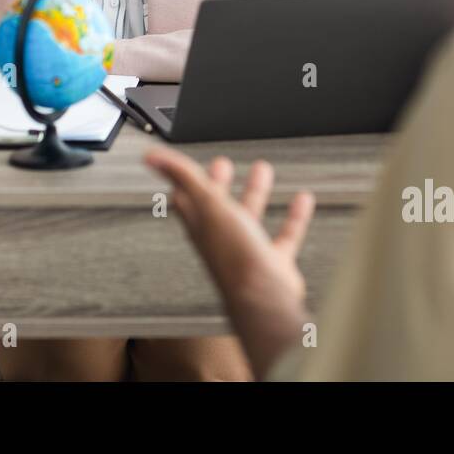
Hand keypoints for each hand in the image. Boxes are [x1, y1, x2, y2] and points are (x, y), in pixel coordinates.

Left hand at [145, 146, 315, 379]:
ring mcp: (247, 251)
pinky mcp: (273, 262)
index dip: (182, 179)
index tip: (182, 165)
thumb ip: (184, 177)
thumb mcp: (207, 205)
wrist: (264, 298)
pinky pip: (284, 234)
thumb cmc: (234, 258)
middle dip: (217, 183)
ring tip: (263, 170)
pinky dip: (293, 216)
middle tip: (221, 164)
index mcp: (200, 225)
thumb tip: (152, 156)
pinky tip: (301, 201)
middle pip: (215, 206)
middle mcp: (221, 238)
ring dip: (255, 192)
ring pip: (248, 217)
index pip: (184, 199)